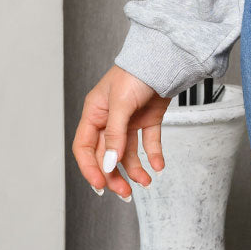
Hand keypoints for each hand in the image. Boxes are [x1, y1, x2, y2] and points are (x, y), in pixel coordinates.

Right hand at [72, 65, 171, 199]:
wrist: (165, 57)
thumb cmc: (136, 72)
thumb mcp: (121, 104)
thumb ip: (115, 135)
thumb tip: (109, 163)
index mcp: (94, 113)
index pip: (85, 148)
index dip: (90, 168)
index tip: (101, 185)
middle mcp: (109, 119)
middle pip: (107, 155)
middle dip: (114, 175)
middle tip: (125, 192)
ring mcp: (129, 120)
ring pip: (127, 153)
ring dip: (135, 169)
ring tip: (146, 182)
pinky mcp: (148, 119)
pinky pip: (148, 142)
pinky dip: (153, 155)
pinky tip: (158, 166)